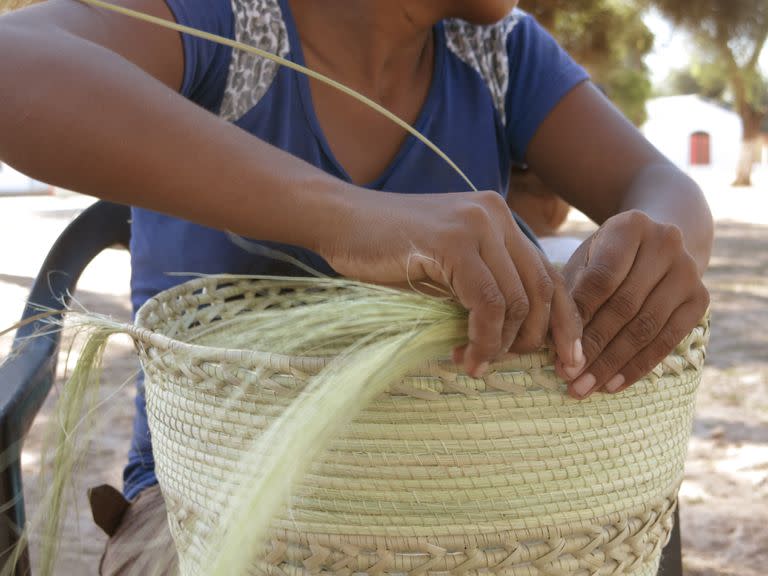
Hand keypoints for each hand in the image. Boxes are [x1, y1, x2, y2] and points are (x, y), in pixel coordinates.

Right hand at [322, 189, 583, 376]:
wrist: (339, 219)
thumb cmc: (385, 250)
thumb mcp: (445, 267)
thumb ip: (480, 285)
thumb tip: (514, 337)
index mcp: (499, 219)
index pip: (548, 274)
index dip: (564, 322)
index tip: (567, 360)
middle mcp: (496, 216)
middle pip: (542, 289)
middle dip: (537, 339)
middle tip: (510, 366)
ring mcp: (477, 225)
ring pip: (517, 300)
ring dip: (502, 344)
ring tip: (477, 363)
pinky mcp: (454, 242)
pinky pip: (488, 302)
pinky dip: (484, 337)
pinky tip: (469, 356)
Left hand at [559, 210, 708, 397]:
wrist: (658, 242)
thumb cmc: (607, 256)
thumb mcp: (584, 262)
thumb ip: (570, 296)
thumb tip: (560, 348)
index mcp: (631, 226)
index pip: (601, 279)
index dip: (580, 317)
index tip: (558, 349)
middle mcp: (667, 243)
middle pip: (624, 306)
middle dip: (593, 346)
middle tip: (567, 376)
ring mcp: (688, 271)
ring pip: (645, 328)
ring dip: (612, 363)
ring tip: (584, 387)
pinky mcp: (701, 299)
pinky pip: (667, 341)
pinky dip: (637, 366)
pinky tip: (613, 385)